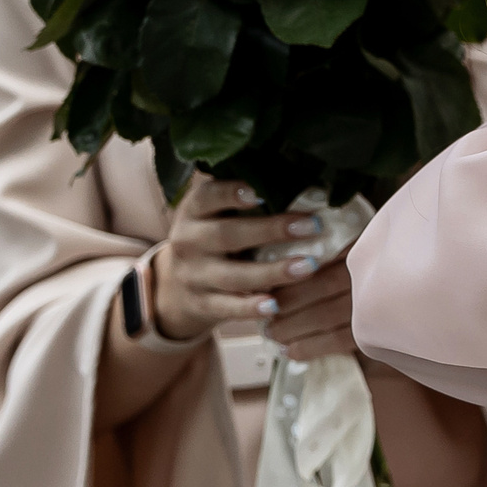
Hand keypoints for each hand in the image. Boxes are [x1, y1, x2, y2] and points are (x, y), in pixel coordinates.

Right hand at [154, 178, 353, 356]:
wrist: (174, 287)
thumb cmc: (212, 238)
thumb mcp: (215, 215)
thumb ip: (246, 199)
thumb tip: (302, 178)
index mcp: (193, 211)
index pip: (207, 196)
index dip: (231, 193)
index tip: (259, 192)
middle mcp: (188, 241)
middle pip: (227, 235)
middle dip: (271, 230)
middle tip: (312, 226)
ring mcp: (193, 275)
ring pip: (232, 275)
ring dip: (272, 271)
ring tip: (308, 266)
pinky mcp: (201, 305)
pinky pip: (227, 308)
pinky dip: (250, 308)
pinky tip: (276, 305)